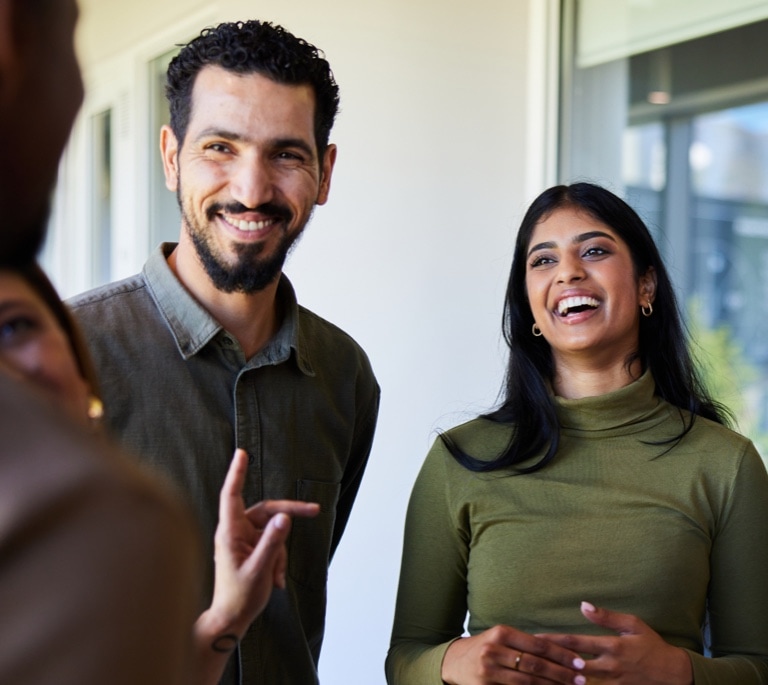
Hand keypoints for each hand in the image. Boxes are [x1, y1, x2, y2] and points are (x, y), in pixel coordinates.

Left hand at [198, 449, 319, 639]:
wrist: (232, 619)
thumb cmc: (239, 596)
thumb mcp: (260, 569)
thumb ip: (273, 542)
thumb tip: (285, 517)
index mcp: (230, 532)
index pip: (231, 495)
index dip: (237, 473)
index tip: (241, 453)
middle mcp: (236, 531)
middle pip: (266, 510)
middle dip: (289, 514)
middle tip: (315, 510)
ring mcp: (244, 539)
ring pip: (273, 530)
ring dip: (280, 552)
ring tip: (276, 576)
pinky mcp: (251, 547)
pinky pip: (273, 543)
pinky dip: (278, 560)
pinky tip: (275, 580)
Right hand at [441, 624, 585, 684]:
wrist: (456, 661)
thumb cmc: (487, 647)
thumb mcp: (502, 638)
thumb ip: (525, 644)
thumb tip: (560, 652)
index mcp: (502, 632)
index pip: (538, 644)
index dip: (561, 654)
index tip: (579, 661)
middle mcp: (494, 649)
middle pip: (535, 664)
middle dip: (561, 673)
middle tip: (580, 679)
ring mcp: (489, 669)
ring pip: (528, 682)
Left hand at [538, 602, 692, 684]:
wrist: (673, 675)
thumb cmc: (651, 646)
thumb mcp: (632, 624)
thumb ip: (606, 616)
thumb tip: (583, 605)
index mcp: (612, 646)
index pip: (576, 642)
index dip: (555, 641)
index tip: (537, 638)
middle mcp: (609, 667)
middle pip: (573, 665)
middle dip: (552, 662)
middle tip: (531, 657)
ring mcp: (612, 684)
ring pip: (580, 683)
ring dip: (561, 678)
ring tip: (540, 674)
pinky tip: (561, 684)